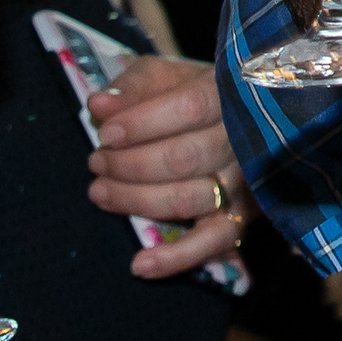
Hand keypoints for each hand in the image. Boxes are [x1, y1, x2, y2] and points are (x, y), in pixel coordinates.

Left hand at [85, 56, 249, 278]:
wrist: (242, 118)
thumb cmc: (192, 94)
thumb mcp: (166, 76)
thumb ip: (133, 85)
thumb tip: (98, 105)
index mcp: (228, 94)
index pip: (187, 108)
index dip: (142, 123)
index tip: (106, 133)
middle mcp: (244, 139)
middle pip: (183, 157)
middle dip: (129, 164)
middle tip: (95, 162)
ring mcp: (245, 182)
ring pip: (188, 198)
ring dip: (136, 200)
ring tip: (100, 192)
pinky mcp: (242, 218)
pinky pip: (212, 244)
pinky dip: (176, 258)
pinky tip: (140, 264)